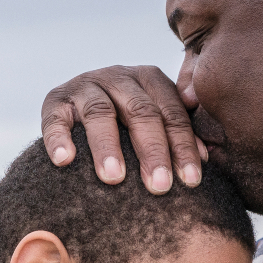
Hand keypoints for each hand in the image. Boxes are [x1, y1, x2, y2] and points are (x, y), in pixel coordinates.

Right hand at [40, 65, 207, 193]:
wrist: (79, 111)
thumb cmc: (128, 127)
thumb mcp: (154, 119)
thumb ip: (178, 129)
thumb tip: (208, 155)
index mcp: (149, 79)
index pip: (171, 113)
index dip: (182, 146)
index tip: (191, 180)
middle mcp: (118, 77)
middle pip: (140, 112)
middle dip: (152, 150)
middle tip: (159, 186)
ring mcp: (84, 86)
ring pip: (100, 113)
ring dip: (107, 146)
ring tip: (114, 178)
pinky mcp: (54, 101)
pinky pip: (55, 120)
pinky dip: (59, 139)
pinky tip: (64, 161)